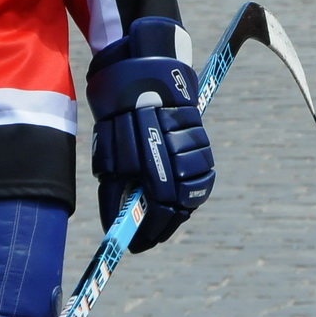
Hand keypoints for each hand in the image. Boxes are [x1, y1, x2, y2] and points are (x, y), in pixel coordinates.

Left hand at [86, 17, 213, 253]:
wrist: (149, 71)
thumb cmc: (122, 112)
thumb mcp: (111, 149)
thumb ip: (115, 188)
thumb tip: (115, 224)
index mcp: (150, 156)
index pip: (154, 207)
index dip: (144, 230)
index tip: (133, 245)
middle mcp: (176, 154)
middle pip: (175, 207)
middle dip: (158, 227)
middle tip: (145, 240)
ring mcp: (193, 148)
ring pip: (191, 195)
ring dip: (174, 209)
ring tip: (158, 215)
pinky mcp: (204, 142)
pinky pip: (204, 179)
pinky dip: (191, 192)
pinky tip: (177, 197)